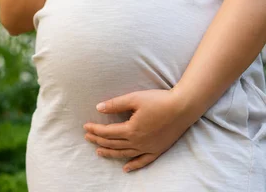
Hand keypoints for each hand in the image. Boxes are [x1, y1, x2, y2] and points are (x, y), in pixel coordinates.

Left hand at [83, 89, 198, 172]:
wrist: (183, 107)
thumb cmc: (158, 100)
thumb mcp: (134, 98)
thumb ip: (115, 104)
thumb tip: (98, 108)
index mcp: (131, 129)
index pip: (107, 132)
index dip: (95, 129)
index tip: (85, 126)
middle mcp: (138, 141)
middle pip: (113, 143)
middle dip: (98, 140)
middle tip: (87, 138)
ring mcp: (148, 147)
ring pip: (125, 154)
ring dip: (110, 153)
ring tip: (99, 152)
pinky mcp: (158, 150)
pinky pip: (143, 161)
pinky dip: (134, 165)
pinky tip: (126, 169)